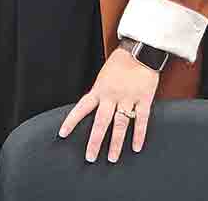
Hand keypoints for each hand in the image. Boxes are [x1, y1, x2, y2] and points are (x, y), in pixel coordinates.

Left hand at [58, 48, 159, 162]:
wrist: (140, 49)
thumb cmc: (121, 61)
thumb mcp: (104, 75)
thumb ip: (100, 92)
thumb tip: (93, 107)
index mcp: (100, 89)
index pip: (82, 107)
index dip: (71, 121)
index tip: (63, 133)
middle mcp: (112, 96)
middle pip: (101, 122)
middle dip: (95, 141)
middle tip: (90, 157)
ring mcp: (129, 98)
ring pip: (121, 125)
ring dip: (116, 143)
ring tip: (112, 158)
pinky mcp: (144, 98)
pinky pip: (142, 120)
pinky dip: (139, 134)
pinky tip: (136, 147)